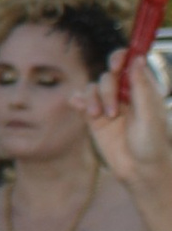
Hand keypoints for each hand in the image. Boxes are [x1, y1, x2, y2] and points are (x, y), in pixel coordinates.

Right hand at [86, 46, 171, 182]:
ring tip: (98, 116)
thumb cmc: (153, 144)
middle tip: (112, 110)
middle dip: (106, 89)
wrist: (140, 171)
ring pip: (93, 87)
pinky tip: (79, 107)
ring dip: (93, 98)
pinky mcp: (94, 117)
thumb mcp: (150, 116)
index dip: (120, 58)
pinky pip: (81, 100)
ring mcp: (108, 104)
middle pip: (108, 75)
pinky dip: (78, 100)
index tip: (115, 66)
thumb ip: (141, 88)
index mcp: (142, 89)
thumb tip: (139, 58)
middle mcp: (124, 93)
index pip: (129, 63)